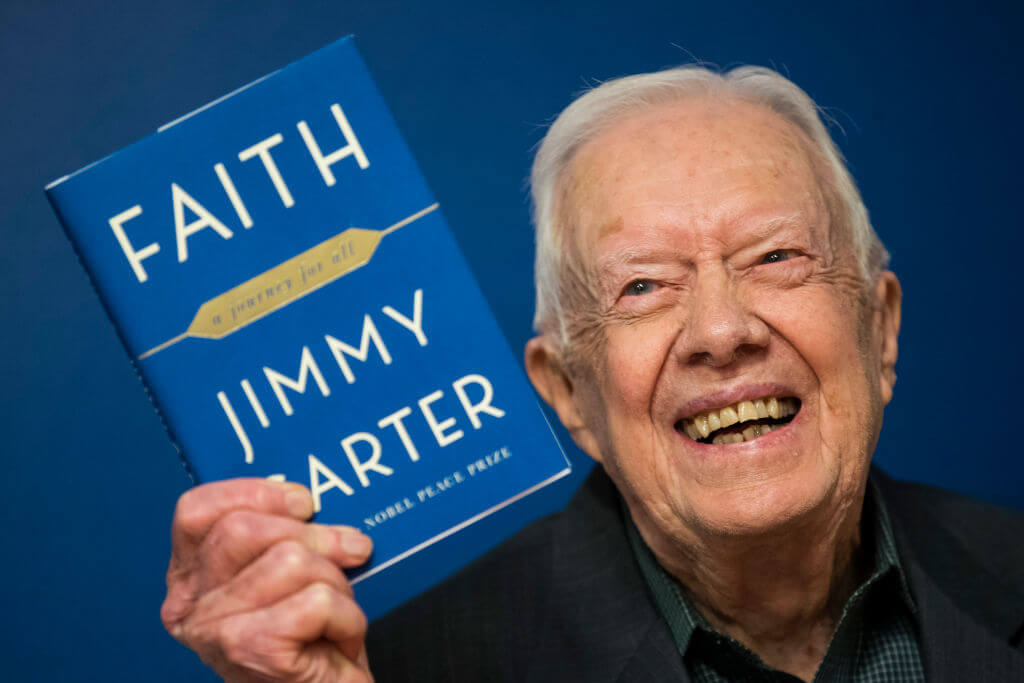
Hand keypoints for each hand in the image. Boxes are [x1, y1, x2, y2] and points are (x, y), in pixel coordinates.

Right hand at [161, 479, 373, 681]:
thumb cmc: (309, 641)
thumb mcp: (284, 576)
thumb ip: (282, 535)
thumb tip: (316, 499)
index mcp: (189, 580)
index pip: (197, 512)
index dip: (255, 493)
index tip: (304, 502)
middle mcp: (189, 607)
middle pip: (244, 529)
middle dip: (315, 535)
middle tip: (350, 553)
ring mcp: (215, 631)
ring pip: (290, 560)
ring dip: (336, 583)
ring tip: (338, 612)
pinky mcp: (252, 650)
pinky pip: (319, 600)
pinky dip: (348, 617)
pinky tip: (342, 639)